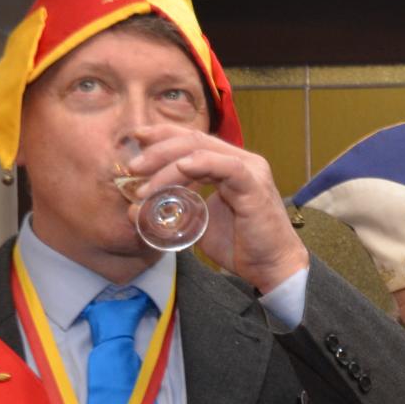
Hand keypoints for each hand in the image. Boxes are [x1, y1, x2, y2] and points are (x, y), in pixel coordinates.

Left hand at [126, 124, 308, 292]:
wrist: (272, 267)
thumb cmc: (241, 247)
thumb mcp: (197, 225)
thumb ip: (171, 212)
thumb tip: (134, 208)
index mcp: (229, 165)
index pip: (192, 140)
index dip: (162, 136)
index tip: (135, 140)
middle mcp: (240, 162)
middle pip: (193, 140)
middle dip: (157, 149)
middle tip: (132, 166)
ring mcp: (249, 170)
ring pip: (202, 151)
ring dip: (168, 164)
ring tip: (145, 183)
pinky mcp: (254, 184)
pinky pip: (225, 166)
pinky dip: (200, 164)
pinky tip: (180, 168)